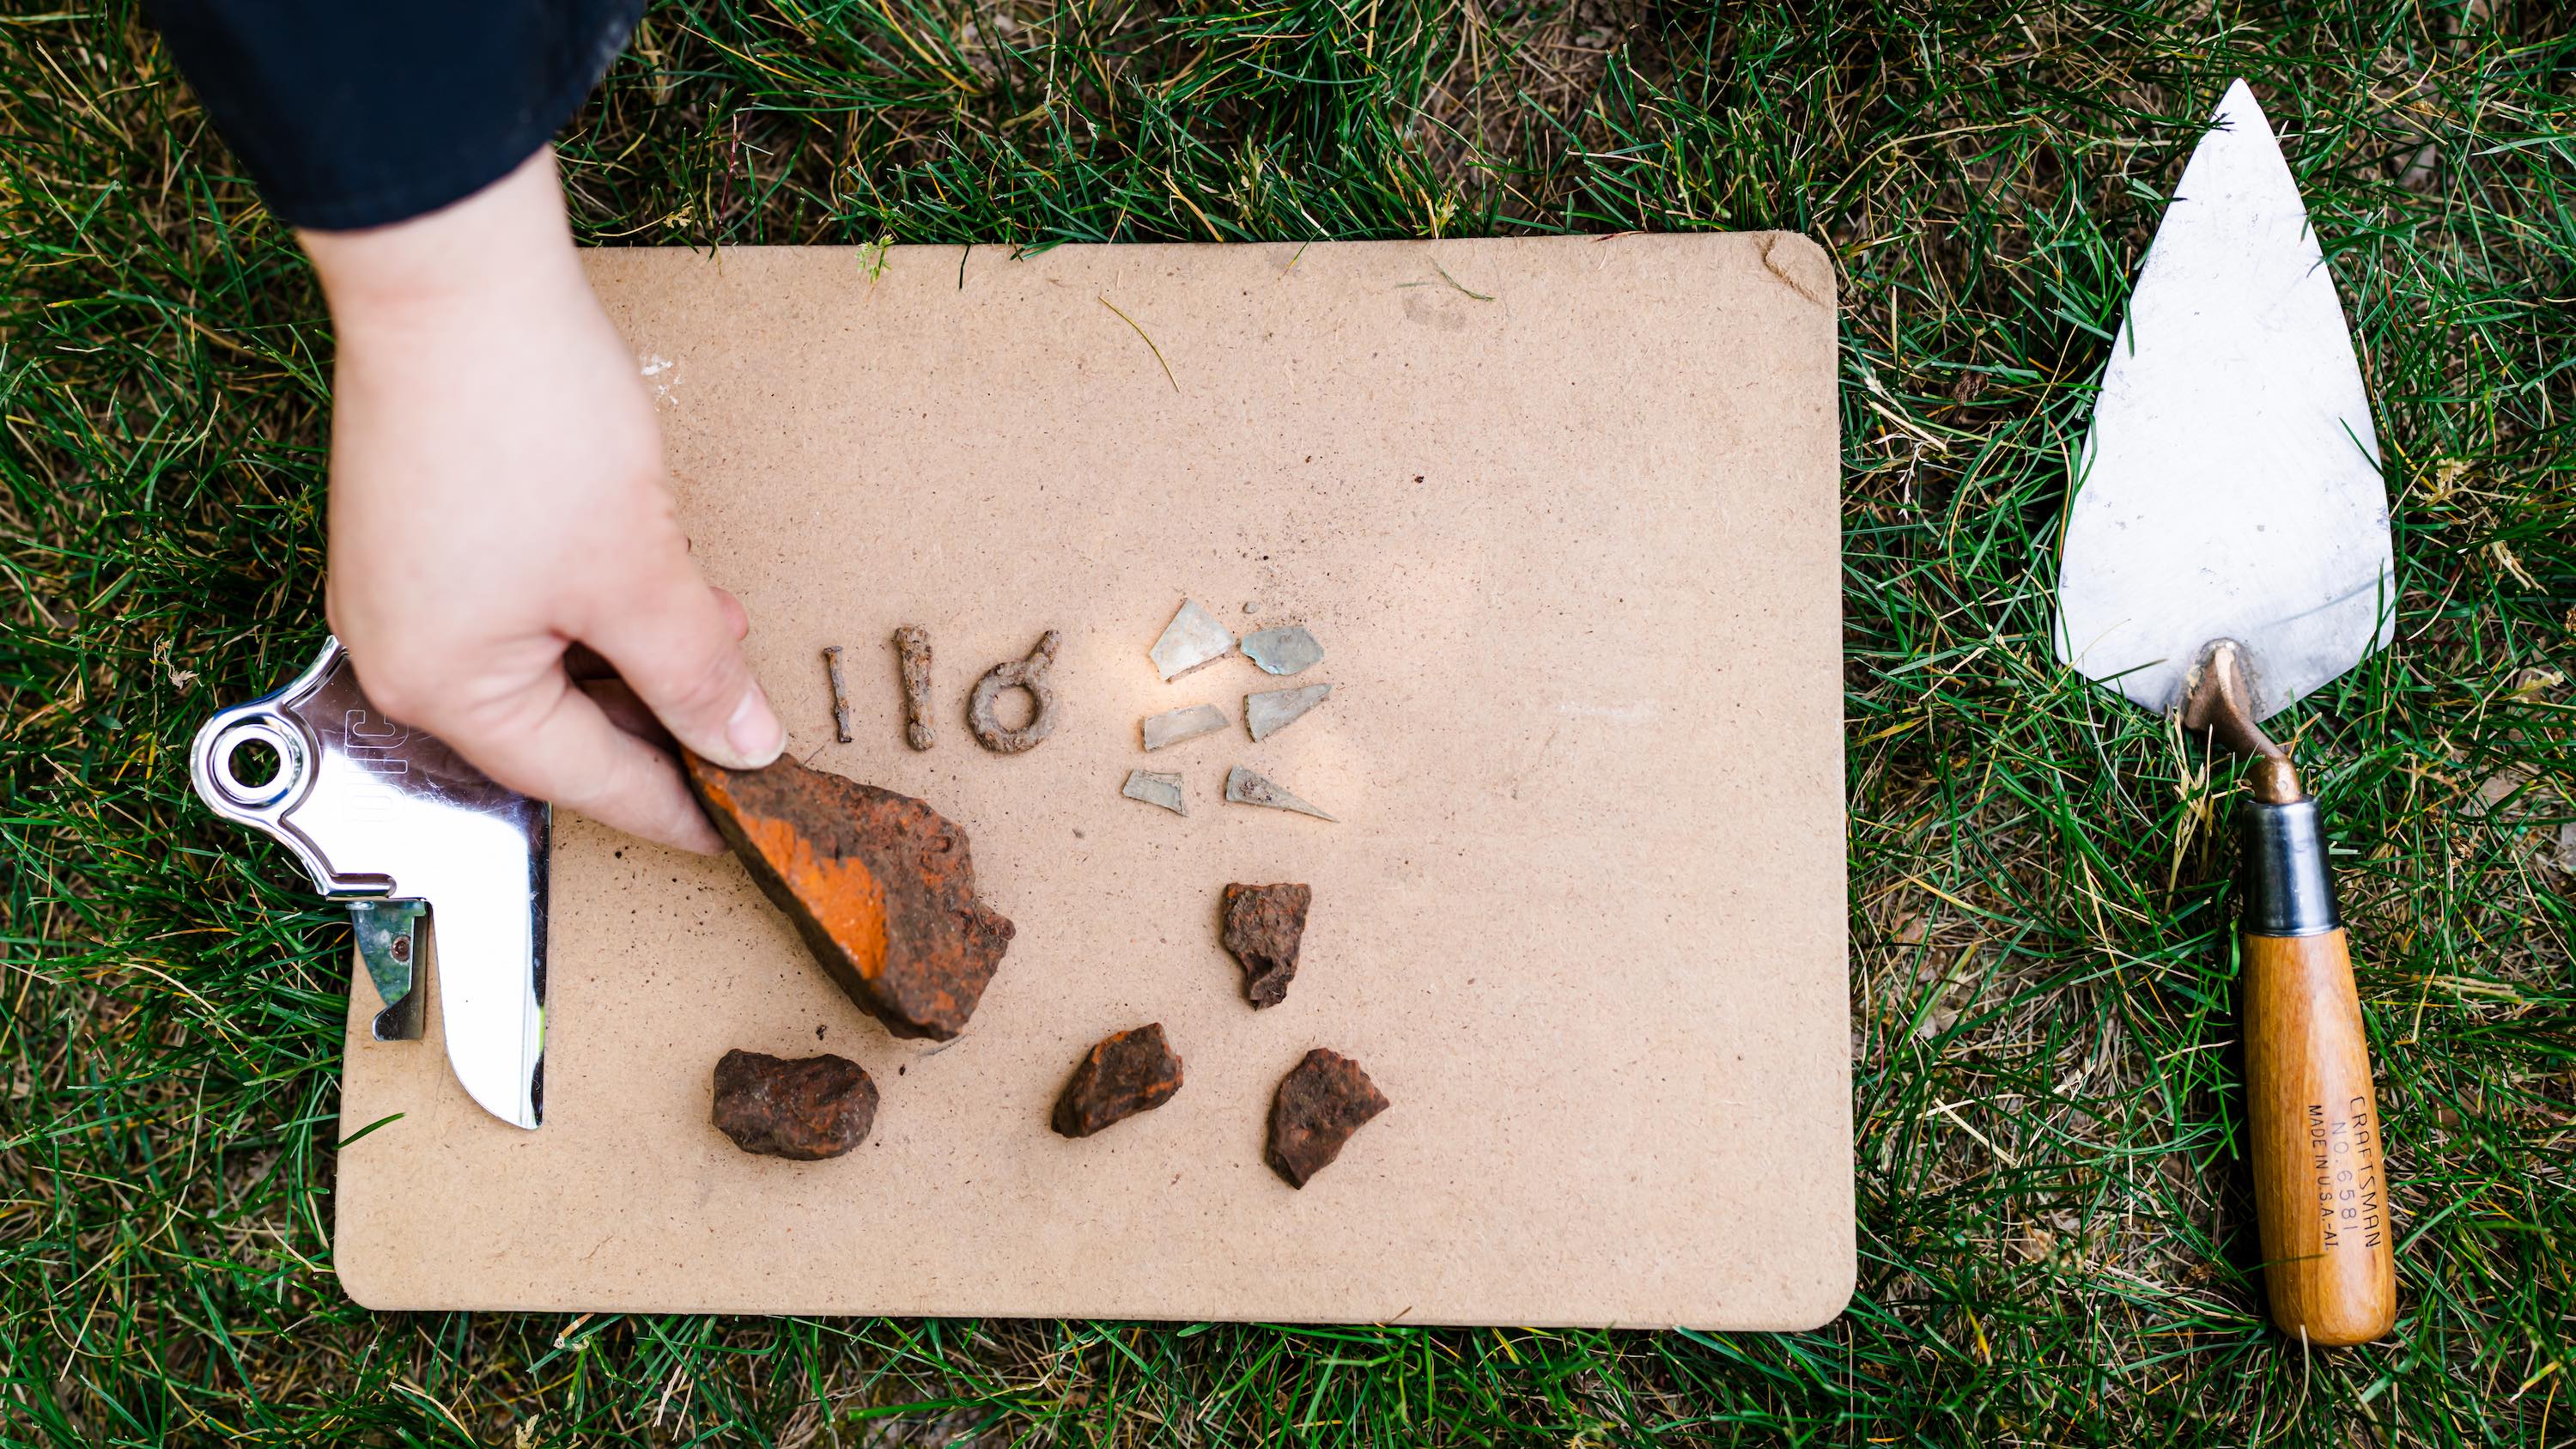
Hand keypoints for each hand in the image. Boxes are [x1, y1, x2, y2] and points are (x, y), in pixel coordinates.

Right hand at [304, 149, 782, 853]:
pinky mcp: (420, 535)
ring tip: (716, 627)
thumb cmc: (527, 423)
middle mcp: (405, 654)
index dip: (676, 806)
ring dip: (637, 653)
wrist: (451, 280)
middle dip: (662, 718)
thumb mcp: (637, 572)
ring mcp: (403, 591)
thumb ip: (694, 675)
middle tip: (748, 723)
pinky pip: (519, 605)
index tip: (739, 831)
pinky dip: (594, 605)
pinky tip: (657, 576)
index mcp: (446, 689)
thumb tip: (743, 746)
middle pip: (559, 725)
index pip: (585, 782)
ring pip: (546, 659)